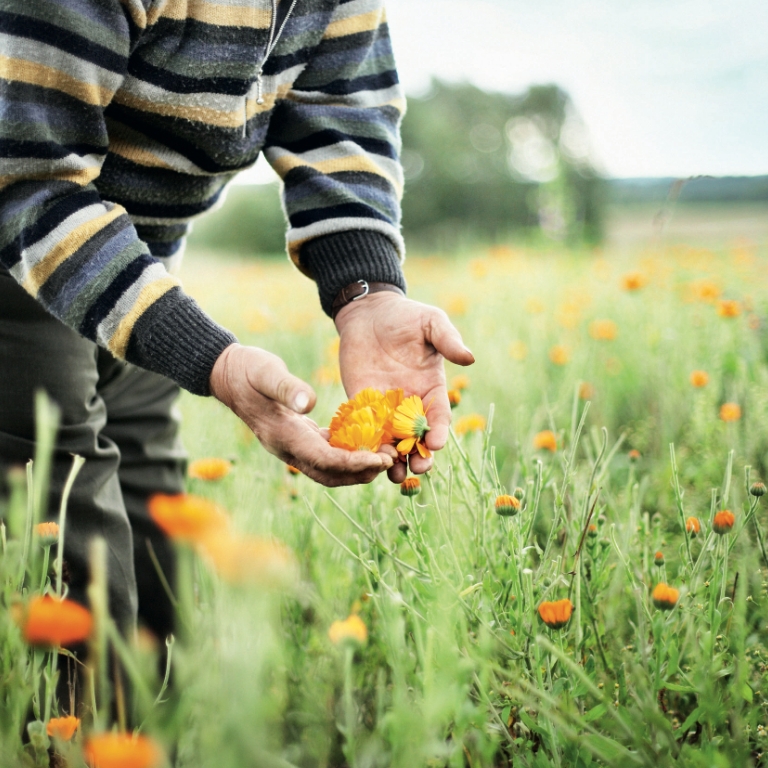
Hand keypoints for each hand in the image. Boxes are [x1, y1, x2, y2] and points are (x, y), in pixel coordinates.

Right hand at [209, 344, 393, 485]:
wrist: (227, 374)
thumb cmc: (247, 370)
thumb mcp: (266, 373)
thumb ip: (288, 388)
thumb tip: (310, 404)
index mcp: (283, 437)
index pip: (324, 461)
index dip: (353, 463)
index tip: (380, 459)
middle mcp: (289, 448)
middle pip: (329, 474)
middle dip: (360, 473)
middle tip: (390, 461)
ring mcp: (292, 445)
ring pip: (329, 468)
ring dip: (356, 467)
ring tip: (385, 455)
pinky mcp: (298, 436)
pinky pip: (326, 452)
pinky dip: (347, 452)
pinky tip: (367, 441)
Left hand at [334, 292, 474, 482]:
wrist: (368, 313)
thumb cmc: (405, 316)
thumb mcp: (430, 322)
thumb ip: (448, 340)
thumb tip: (469, 357)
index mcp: (432, 388)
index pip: (438, 417)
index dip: (439, 432)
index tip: (436, 444)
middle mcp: (411, 404)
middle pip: (418, 439)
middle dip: (420, 456)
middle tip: (418, 468)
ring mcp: (386, 408)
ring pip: (394, 442)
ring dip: (395, 460)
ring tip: (392, 474)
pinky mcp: (362, 406)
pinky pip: (366, 431)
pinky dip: (368, 447)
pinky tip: (366, 458)